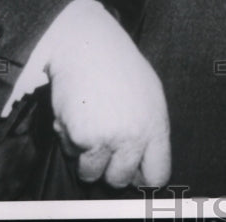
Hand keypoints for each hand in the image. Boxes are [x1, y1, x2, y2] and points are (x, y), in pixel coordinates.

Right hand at [44, 0, 170, 188]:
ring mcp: (109, 138)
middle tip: (101, 144)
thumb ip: (148, 131)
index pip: (157, 174)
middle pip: (120, 180)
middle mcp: (136, 136)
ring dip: (84, 156)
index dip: (140, 177)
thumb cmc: (118, 68)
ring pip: (91, 174)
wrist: (88, 45)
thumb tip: (141, 168)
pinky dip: (68, 139)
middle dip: (107, 168)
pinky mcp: (83, 136)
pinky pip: (71, 154)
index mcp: (157, 126)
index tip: (130, 172)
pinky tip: (75, 113)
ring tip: (88, 125)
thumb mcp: (148, 96)